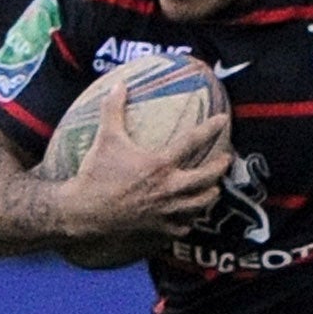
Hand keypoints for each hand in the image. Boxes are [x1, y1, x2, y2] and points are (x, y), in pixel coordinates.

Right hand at [60, 80, 230, 239]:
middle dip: (220, 167)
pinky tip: (191, 216)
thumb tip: (119, 84)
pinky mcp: (162, 229)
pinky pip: (186, 226)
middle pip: (208, 177)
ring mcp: (169, 211)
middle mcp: (171, 189)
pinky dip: (191, 220)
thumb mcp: (105, 138)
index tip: (223, 119)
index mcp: (160, 165)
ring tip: (214, 188)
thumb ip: (113, 109)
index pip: (193, 142)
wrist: (86, 212)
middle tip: (226, 159)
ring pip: (201, 204)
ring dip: (210, 194)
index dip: (210, 128)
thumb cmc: (96, 174)